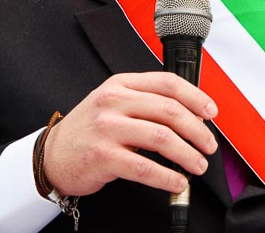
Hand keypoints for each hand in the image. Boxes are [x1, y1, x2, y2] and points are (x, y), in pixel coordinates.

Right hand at [42, 71, 218, 196]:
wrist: (52, 154)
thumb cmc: (89, 129)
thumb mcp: (114, 103)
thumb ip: (145, 101)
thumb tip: (191, 115)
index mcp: (121, 84)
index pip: (167, 83)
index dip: (196, 97)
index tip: (211, 112)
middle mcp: (114, 102)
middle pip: (170, 110)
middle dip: (197, 130)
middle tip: (209, 145)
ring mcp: (107, 129)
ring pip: (162, 138)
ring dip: (187, 154)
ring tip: (198, 165)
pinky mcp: (103, 157)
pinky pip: (145, 168)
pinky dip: (167, 177)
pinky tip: (177, 181)